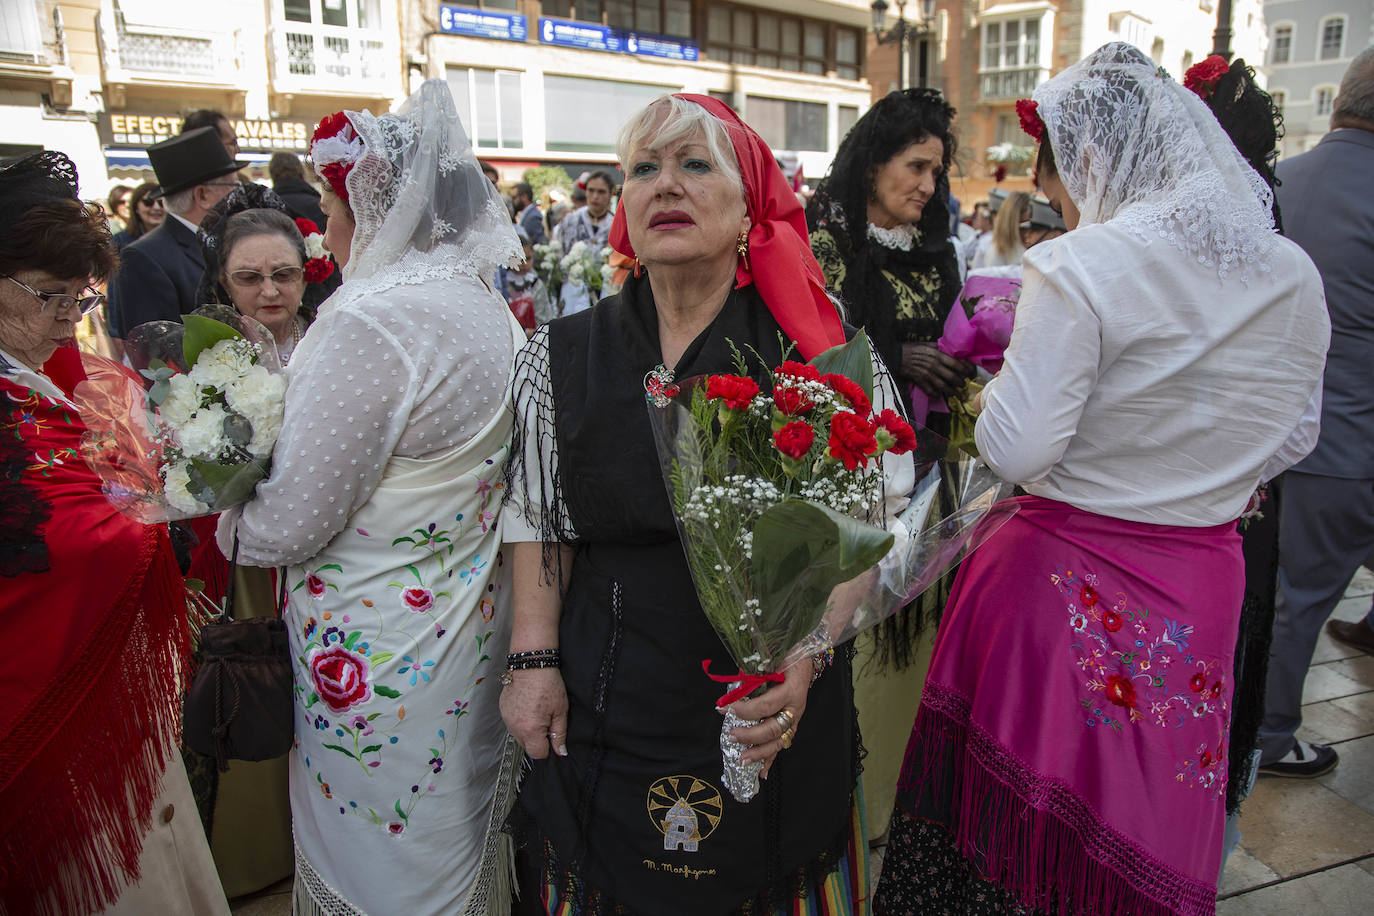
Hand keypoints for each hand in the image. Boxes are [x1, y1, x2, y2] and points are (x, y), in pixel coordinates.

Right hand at [499, 668, 568, 758]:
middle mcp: (515, 728)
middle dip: (538, 740)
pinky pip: (512, 724)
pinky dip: (520, 721)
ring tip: (536, 712)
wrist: (531, 665)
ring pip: (519, 736)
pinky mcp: (502, 711)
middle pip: (527, 747)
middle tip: (546, 721)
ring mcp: (506, 720)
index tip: (552, 736)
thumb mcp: (560, 710)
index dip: (548, 747)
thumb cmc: (548, 684)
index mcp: (530, 730)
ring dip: (528, 731)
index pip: (538, 754)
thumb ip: (560, 734)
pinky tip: (527, 708)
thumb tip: (560, 751)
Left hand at [727, 657, 811, 778]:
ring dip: (759, 753)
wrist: (805, 656)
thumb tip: (733, 688)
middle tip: (731, 736)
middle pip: (773, 728)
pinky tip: (761, 773)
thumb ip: (755, 673)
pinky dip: (771, 759)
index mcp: (791, 689)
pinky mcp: (792, 725)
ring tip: (742, 760)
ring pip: (779, 741)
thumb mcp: (772, 658)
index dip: (745, 709)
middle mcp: (796, 707)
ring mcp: (795, 718)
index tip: (725, 708)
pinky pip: (781, 744)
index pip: (766, 705)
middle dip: (751, 735)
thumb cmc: (787, 655)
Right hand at [901, 342, 975, 397]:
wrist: (896, 356)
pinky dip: (936, 394)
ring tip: (955, 393)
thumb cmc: (912, 348)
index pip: (957, 364)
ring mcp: (927, 375)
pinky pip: (931, 391)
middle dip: (960, 382)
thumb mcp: (927, 344)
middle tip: (963, 384)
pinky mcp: (920, 381)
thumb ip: (939, 348)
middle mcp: (935, 365)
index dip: (966, 370)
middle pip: (953, 377)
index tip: (970, 373)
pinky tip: (939, 394)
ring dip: (951, 391)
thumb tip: (950, 349)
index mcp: (938, 355)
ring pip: (944, 386)